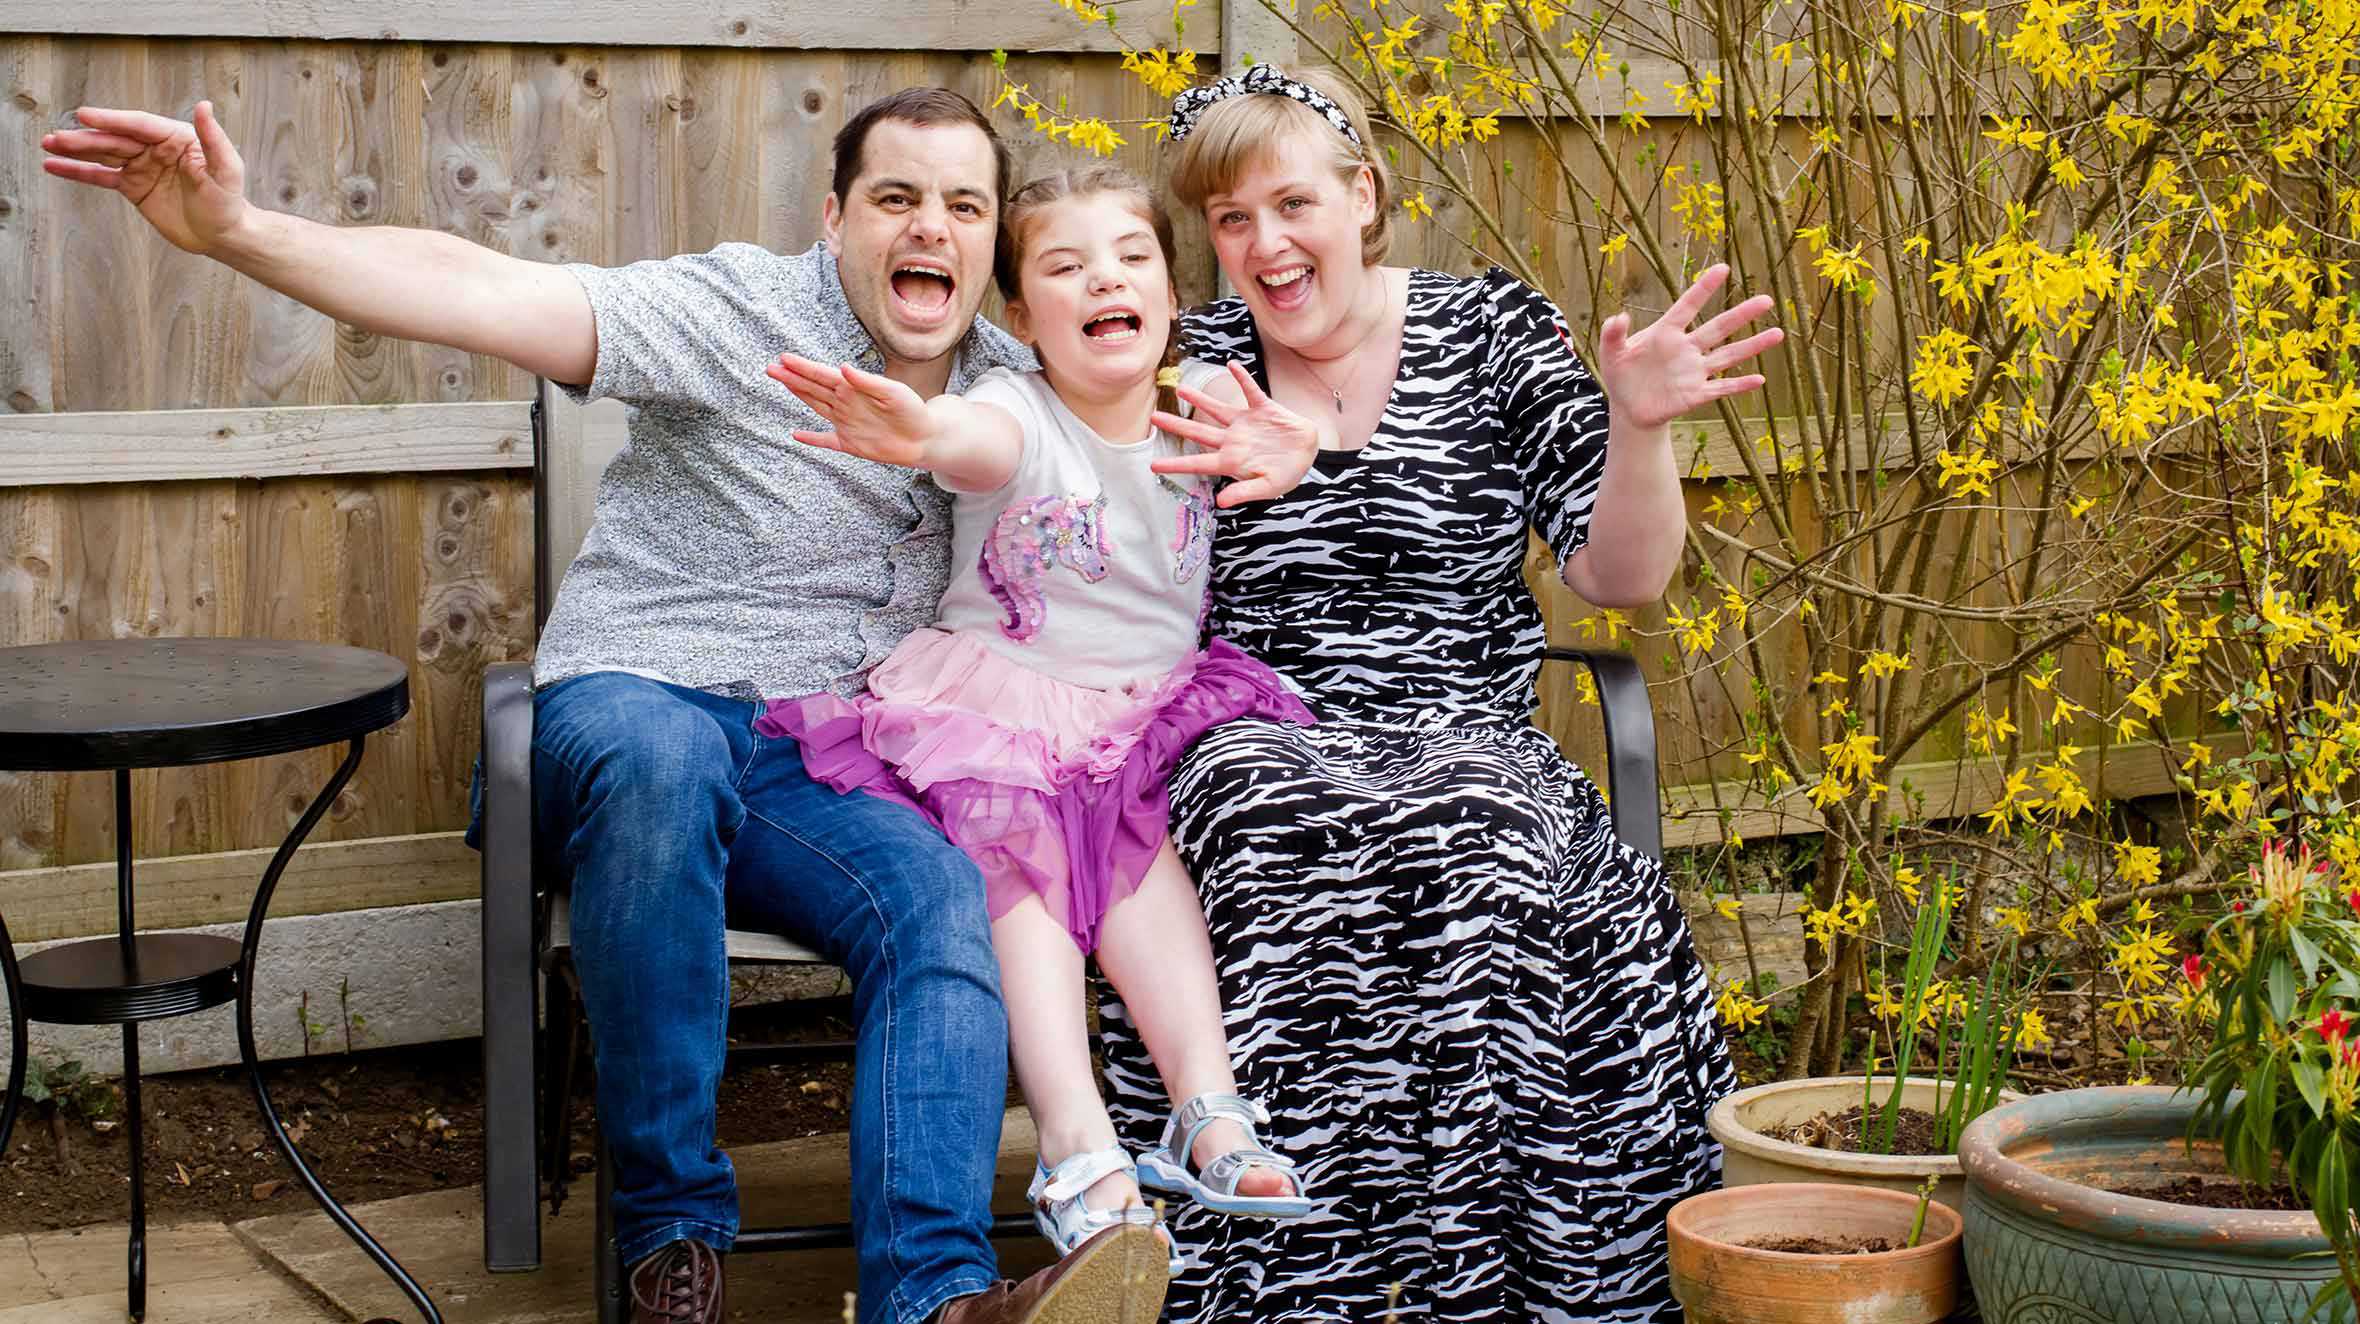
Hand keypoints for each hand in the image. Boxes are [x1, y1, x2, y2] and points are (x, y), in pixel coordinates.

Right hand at [42, 102, 249, 254]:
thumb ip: (213, 138)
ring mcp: (141, 166)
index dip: (112, 120)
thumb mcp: (227, 169)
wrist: (223, 235)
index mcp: (177, 137)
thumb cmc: (229, 201)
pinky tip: (54, 166)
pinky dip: (78, 171)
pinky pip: (101, 176)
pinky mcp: (133, 186)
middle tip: (57, 137)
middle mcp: (156, 148)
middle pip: (116, 139)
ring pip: (104, 154)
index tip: (85, 115)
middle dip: (85, 138)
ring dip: (75, 150)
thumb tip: (203, 105)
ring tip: (48, 145)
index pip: (139, 125)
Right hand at [766, 351, 934, 466]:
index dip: (803, 367)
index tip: (784, 358)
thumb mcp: (892, 392)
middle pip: (813, 388)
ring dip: (798, 394)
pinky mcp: (850, 444)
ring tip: (781, 381)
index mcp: (854, 388)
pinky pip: (826, 441)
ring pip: (816, 406)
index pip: (822, 375)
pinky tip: (796, 435)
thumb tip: (843, 368)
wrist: (925, 438)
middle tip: (771, 367)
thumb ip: (867, 381)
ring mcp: (846, 423)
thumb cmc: (913, 410)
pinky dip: (812, 439)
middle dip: (792, 377)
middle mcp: (846, 403)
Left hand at [1148, 362, 1320, 506]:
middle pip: (1199, 432)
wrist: (1308, 452)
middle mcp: (1234, 440)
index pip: (1198, 463)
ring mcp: (1246, 423)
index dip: (1176, 465)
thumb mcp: (1268, 488)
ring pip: (1218, 409)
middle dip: (1177, 425)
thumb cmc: (1287, 473)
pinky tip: (1232, 366)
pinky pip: (1251, 391)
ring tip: (1181, 389)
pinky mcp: (1263, 409)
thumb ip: (1244, 492)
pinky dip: (1243, 378)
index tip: (1154, 466)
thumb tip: (1221, 502)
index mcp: (1232, 461)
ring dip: (1201, 399)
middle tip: (1153, 418)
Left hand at [1595, 263, 1782, 430]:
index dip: (1704, 288)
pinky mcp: (1695, 395)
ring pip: (1728, 356)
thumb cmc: (1621, 375)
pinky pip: (1721, 388)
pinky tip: (1759, 380)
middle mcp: (1686, 349)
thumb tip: (1618, 317)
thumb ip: (1612, 334)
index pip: (1688, 306)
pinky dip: (1738, 385)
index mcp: (1666, 333)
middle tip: (1767, 299)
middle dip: (1742, 314)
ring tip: (1777, 333)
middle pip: (1718, 328)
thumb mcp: (1610, 354)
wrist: (1628, 409)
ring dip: (1752, 346)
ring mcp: (1694, 371)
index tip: (1723, 268)